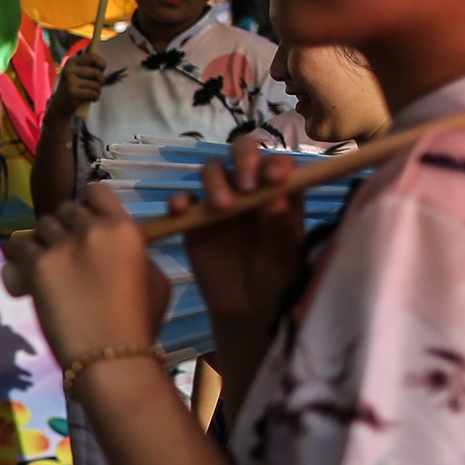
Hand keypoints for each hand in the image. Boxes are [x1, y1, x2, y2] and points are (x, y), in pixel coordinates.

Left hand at [0, 182, 169, 366]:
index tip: (83, 223)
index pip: (95, 192)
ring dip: (42, 240)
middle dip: (64, 227)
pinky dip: (19, 255)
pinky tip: (22, 266)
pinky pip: (18, 246)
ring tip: (46, 263)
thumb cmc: (138, 325)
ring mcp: (63, 245)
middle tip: (64, 252)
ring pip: (41, 226)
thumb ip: (137, 253)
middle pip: (66, 209)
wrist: (111, 358)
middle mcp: (92, 229)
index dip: (87, 205)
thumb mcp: (155, 281)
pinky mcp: (37, 265)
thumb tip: (122, 245)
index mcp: (124, 229)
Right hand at [53, 43, 106, 116]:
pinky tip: (91, 99)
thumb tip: (102, 62)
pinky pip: (93, 93)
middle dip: (101, 80)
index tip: (102, 69)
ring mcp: (70, 80)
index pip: (92, 57)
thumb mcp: (77, 74)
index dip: (101, 63)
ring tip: (92, 93)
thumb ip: (88, 66)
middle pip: (96, 72)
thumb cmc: (74, 88)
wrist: (60, 105)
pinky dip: (95, 97)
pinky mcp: (72, 92)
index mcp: (72, 62)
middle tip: (98, 85)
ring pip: (96, 84)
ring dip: (98, 91)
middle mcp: (69, 69)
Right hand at [181, 134, 306, 343]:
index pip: (278, 165)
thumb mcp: (285, 257)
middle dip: (243, 161)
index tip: (274, 178)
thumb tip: (278, 199)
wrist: (247, 311)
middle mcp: (250, 189)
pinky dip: (179, 200)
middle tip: (246, 186)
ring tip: (221, 207)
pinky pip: (183, 201)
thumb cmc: (276, 280)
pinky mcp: (194, 219)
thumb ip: (282, 228)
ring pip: (212, 171)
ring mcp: (220, 201)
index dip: (275, 164)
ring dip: (215, 182)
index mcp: (279, 192)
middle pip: (242, 154)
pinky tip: (180, 210)